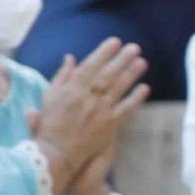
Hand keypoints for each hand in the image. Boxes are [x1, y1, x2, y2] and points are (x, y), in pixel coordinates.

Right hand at [34, 38, 148, 190]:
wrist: (57, 153)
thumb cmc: (51, 123)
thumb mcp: (50, 96)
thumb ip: (62, 76)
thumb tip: (71, 56)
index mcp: (71, 89)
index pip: (90, 66)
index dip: (103, 52)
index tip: (115, 41)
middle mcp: (87, 98)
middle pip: (107, 74)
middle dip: (121, 59)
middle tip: (134, 47)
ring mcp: (99, 112)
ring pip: (118, 89)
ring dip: (131, 74)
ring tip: (142, 62)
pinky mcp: (109, 126)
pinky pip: (125, 109)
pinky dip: (135, 98)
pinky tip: (145, 88)